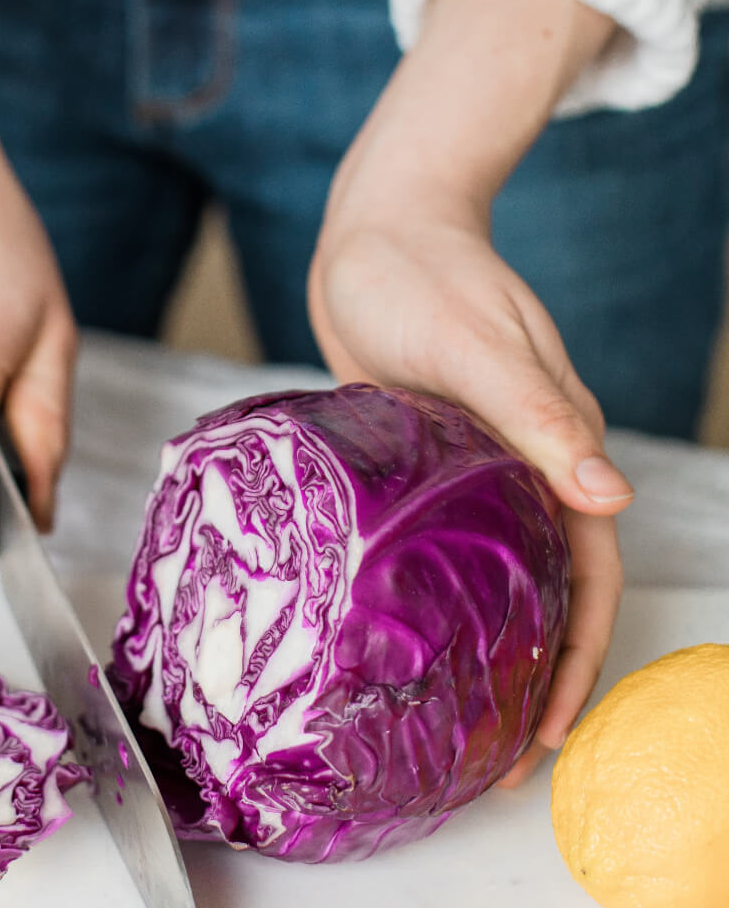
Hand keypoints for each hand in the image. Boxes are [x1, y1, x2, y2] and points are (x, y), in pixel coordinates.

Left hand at [309, 192, 629, 782]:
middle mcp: (521, 458)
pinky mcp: (422, 454)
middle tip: (498, 753)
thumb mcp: (475, 338)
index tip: (555, 728)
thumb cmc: (421, 272)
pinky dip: (437, 586)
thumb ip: (534, 410)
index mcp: (552, 438)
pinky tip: (402, 626)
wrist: (374, 231)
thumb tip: (609, 496)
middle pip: (549, 584)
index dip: (581, 650)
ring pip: (497, 567)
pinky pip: (442, 534)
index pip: (588, 566)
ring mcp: (470, 460)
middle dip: (538, 671)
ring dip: (488, 639)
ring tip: (455, 713)